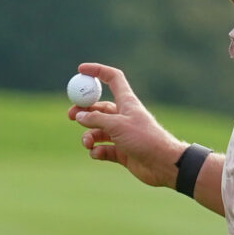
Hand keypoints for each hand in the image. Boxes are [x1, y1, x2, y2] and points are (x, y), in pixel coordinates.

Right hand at [68, 63, 184, 187]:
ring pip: (98, 131)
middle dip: (83, 111)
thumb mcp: (117, 125)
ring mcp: (122, 135)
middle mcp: (123, 116)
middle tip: (70, 115)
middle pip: (98, 108)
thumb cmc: (145, 139)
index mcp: (126, 102)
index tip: (80, 70)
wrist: (163, 164)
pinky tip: (97, 153)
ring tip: (87, 143)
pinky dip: (97, 151)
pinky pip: (103, 148)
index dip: (97, 71)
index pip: (112, 79)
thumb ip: (96, 119)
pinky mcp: (122, 151)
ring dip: (88, 136)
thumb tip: (79, 116)